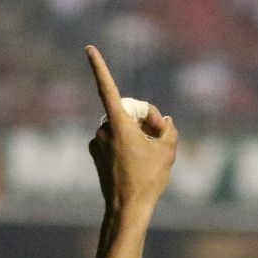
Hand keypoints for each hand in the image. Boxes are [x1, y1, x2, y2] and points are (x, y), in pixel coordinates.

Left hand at [86, 46, 177, 210]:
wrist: (127, 209)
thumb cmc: (147, 180)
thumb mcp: (168, 151)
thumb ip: (169, 130)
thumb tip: (164, 123)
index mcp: (118, 124)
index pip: (106, 88)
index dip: (99, 66)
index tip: (88, 48)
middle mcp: (103, 130)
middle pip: (128, 111)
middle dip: (145, 118)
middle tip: (160, 134)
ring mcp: (97, 143)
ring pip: (122, 127)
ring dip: (137, 133)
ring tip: (151, 153)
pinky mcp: (96, 154)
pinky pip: (115, 139)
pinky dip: (127, 143)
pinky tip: (139, 160)